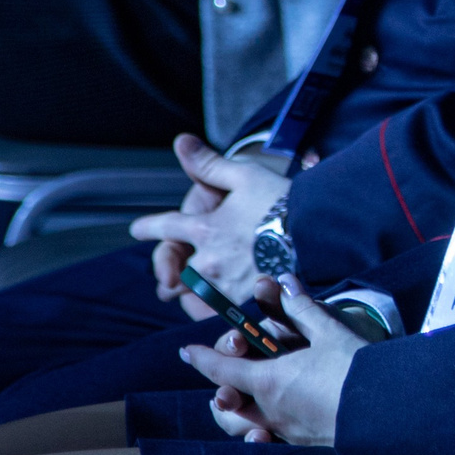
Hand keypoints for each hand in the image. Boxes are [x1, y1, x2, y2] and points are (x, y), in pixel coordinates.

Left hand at [130, 134, 291, 304]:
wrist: (317, 233)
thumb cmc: (282, 201)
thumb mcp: (244, 175)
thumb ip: (209, 165)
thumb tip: (180, 142)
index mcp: (206, 229)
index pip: (167, 227)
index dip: (149, 227)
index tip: (136, 229)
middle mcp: (211, 260)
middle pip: (180, 270)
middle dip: (171, 273)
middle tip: (164, 283)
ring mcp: (229, 285)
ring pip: (199, 294)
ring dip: (193, 293)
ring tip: (191, 299)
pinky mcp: (249, 302)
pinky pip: (223, 311)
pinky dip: (218, 310)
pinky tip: (221, 310)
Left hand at [184, 275, 360, 445]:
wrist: (387, 414)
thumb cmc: (355, 370)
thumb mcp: (329, 332)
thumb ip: (302, 308)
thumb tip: (285, 283)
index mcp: (268, 381)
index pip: (222, 370)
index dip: (202, 358)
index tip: (188, 350)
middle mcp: (270, 411)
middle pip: (227, 406)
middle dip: (220, 392)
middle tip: (223, 381)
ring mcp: (286, 432)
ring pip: (247, 427)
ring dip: (240, 414)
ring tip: (244, 401)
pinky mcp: (305, 445)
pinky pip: (273, 438)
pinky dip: (265, 430)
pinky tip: (276, 423)